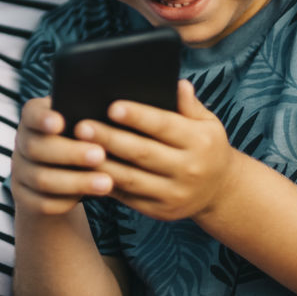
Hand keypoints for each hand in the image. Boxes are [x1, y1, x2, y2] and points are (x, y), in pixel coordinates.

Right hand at [11, 96, 113, 216]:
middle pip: (37, 148)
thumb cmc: (80, 137)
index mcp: (33, 117)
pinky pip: (43, 203)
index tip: (60, 122)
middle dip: (70, 153)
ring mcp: (20, 172)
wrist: (61, 172)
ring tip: (107, 182)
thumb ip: (89, 116)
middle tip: (100, 154)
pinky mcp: (25, 197)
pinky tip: (92, 197)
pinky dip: (68, 201)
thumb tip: (116, 109)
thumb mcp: (81, 122)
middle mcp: (22, 142)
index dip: (43, 118)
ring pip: (42, 179)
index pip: (31, 114)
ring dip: (76, 182)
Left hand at [74, 79, 235, 221]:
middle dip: (110, 139)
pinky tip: (86, 170)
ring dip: (101, 164)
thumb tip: (177, 84)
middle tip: (82, 126)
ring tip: (76, 148)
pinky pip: (129, 197)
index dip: (138, 116)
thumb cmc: (206, 146)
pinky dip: (107, 184)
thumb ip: (190, 105)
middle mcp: (190, 170)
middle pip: (142, 153)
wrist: (220, 190)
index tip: (112, 106)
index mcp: (201, 142)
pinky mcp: (162, 212)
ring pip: (131, 179)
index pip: (165, 126)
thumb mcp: (208, 123)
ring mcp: (175, 194)